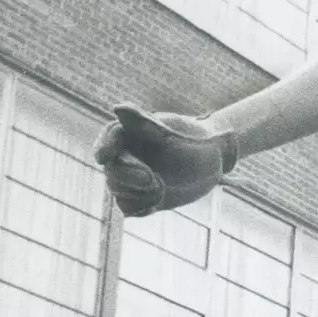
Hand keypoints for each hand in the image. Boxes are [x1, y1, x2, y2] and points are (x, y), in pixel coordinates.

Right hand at [95, 105, 238, 219]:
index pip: (108, 139)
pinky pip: (129, 208)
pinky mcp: (140, 196)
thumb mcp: (172, 135)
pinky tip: (159, 199)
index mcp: (132, 133)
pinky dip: (143, 207)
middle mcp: (127, 154)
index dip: (103, 147)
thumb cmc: (197, 142)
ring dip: (140, 194)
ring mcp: (132, 177)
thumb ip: (143, 124)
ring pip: (118, 192)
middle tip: (154, 179)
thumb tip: (117, 108)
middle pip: (111, 171)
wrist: (215, 163)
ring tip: (162, 187)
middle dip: (130, 178)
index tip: (103, 158)